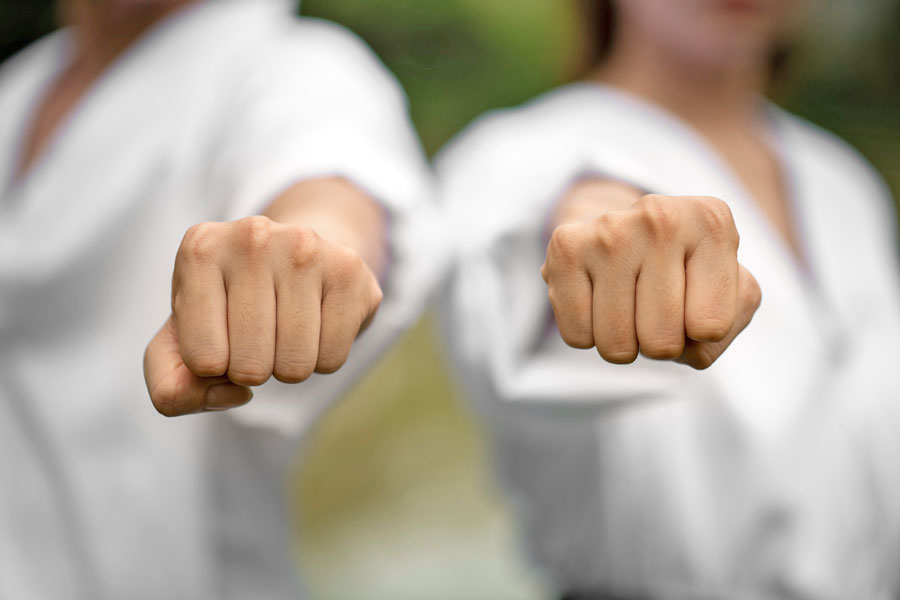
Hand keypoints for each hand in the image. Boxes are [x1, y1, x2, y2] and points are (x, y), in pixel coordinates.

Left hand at [144, 215, 382, 416]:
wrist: (297, 259)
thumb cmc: (231, 307)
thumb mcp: (181, 342)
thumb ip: (170, 387)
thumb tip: (232, 395)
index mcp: (200, 249)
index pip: (202, 360)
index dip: (213, 368)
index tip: (221, 335)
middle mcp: (251, 236)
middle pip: (250, 365)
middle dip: (254, 369)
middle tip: (258, 337)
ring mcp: (304, 246)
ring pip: (294, 365)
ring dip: (289, 366)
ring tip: (286, 330)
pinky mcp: (348, 266)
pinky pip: (332, 357)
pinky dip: (323, 359)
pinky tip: (317, 324)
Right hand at [541, 194, 760, 368]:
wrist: (618, 234)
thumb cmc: (682, 274)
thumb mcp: (730, 292)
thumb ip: (732, 320)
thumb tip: (693, 333)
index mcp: (711, 223)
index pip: (710, 328)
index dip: (701, 333)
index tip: (693, 299)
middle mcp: (661, 217)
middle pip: (662, 342)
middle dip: (659, 343)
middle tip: (655, 308)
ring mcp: (609, 229)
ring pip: (617, 344)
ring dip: (623, 342)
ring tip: (627, 304)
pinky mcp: (566, 247)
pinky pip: (578, 336)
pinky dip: (588, 334)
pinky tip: (596, 299)